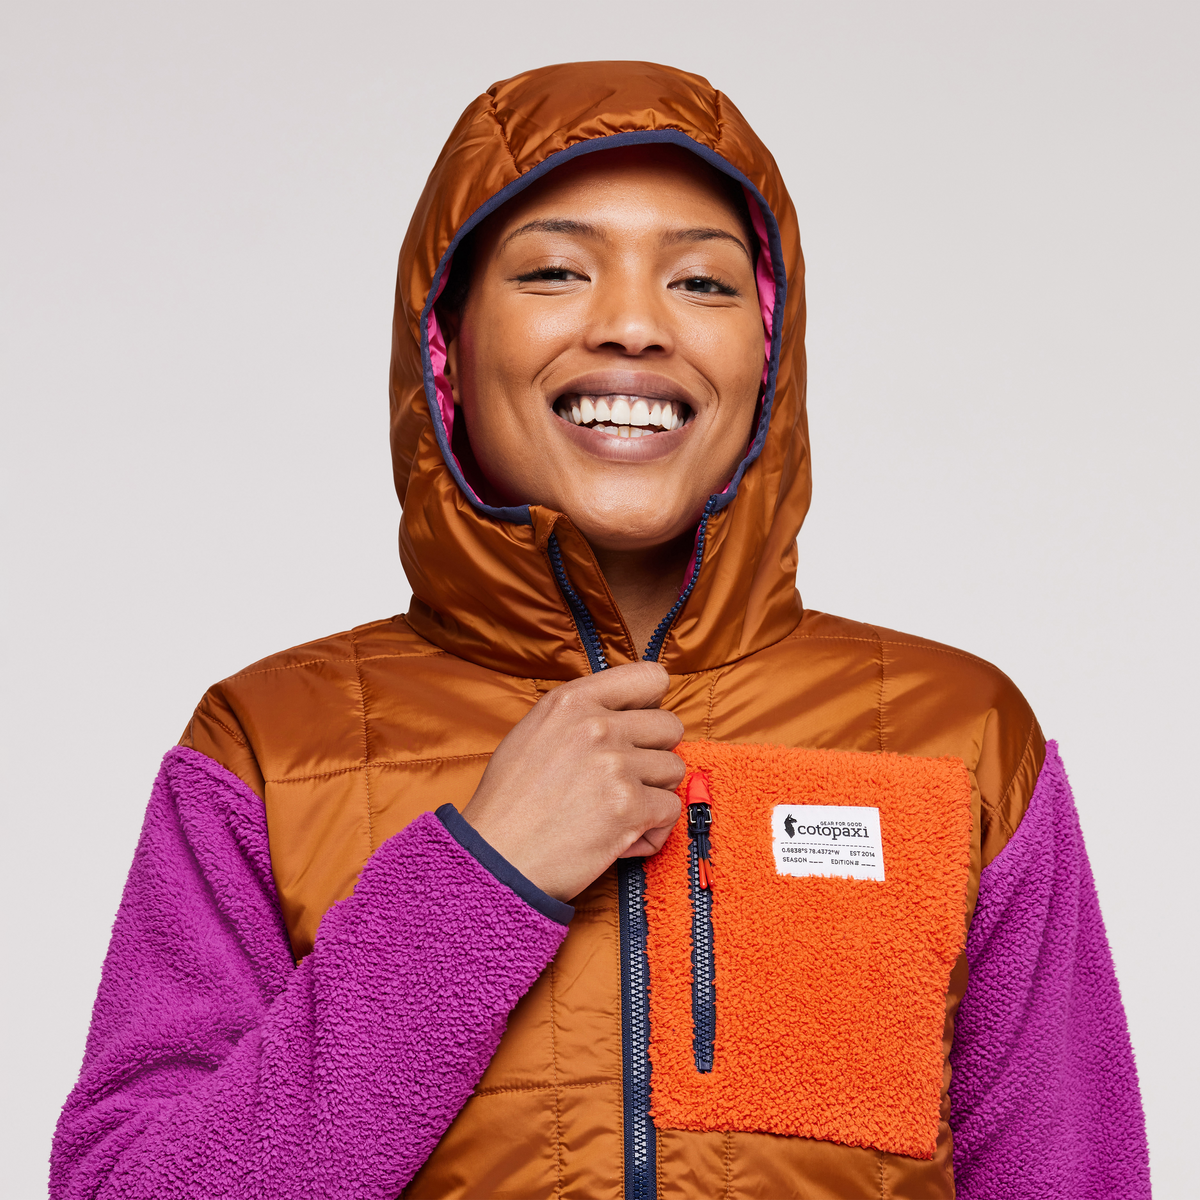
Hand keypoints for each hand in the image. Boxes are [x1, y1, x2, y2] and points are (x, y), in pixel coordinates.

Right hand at [461, 661, 684, 900]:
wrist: (496, 858)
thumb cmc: (511, 802)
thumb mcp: (535, 732)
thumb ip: (581, 716)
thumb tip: (627, 714)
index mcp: (572, 701)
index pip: (651, 677)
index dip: (652, 705)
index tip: (638, 729)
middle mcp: (597, 725)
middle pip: (670, 727)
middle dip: (654, 755)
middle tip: (624, 779)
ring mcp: (616, 765)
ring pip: (674, 769)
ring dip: (653, 794)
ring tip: (617, 811)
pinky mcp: (629, 807)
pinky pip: (671, 809)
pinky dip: (652, 830)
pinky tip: (623, 838)